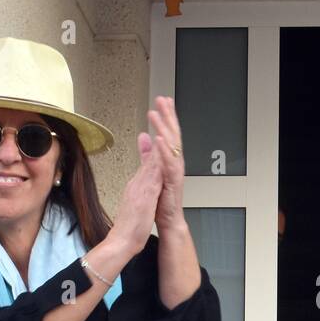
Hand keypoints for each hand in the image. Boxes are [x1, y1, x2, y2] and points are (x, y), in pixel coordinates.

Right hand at [110, 107, 167, 253]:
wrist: (120, 242)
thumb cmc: (129, 225)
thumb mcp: (136, 200)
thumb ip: (139, 186)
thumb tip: (143, 175)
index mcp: (138, 183)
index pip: (151, 157)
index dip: (158, 138)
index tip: (163, 120)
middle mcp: (138, 182)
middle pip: (152, 153)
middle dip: (159, 130)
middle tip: (163, 108)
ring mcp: (140, 188)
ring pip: (152, 161)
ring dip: (158, 142)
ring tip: (163, 122)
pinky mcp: (143, 197)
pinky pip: (151, 178)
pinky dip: (157, 165)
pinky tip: (162, 154)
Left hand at [147, 96, 186, 233]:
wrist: (168, 221)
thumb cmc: (161, 200)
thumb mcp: (152, 171)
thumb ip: (148, 153)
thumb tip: (145, 136)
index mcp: (168, 160)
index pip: (168, 134)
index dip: (166, 117)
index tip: (163, 101)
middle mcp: (174, 163)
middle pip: (172, 135)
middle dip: (168, 116)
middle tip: (163, 99)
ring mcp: (175, 173)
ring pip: (172, 146)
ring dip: (164, 128)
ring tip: (157, 113)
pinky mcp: (172, 183)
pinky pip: (169, 164)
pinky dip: (164, 151)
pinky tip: (159, 139)